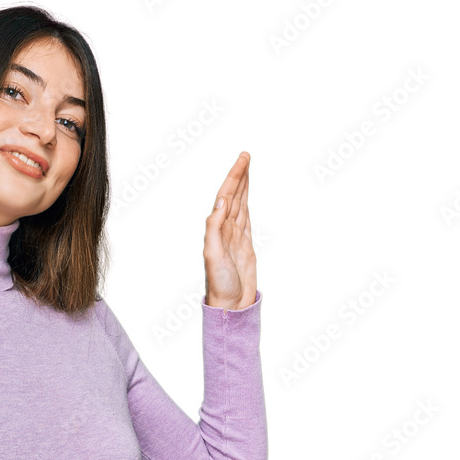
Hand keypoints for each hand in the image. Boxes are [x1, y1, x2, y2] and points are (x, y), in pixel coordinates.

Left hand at [204, 151, 256, 311]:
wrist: (229, 304)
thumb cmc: (218, 283)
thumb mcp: (213, 254)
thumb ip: (214, 228)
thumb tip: (220, 203)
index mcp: (217, 228)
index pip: (227, 195)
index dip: (235, 176)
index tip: (243, 159)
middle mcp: (225, 228)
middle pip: (234, 195)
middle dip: (240, 175)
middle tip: (246, 155)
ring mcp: (235, 235)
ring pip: (240, 203)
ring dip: (243, 186)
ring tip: (247, 168)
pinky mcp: (245, 244)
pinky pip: (246, 217)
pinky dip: (246, 203)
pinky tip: (246, 196)